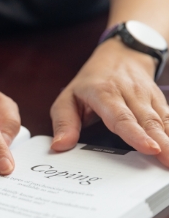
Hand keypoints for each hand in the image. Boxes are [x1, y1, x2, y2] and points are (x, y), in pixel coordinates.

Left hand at [51, 39, 168, 165]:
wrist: (120, 54)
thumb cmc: (90, 82)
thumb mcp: (67, 98)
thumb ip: (64, 123)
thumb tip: (60, 145)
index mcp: (104, 93)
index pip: (121, 116)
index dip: (135, 134)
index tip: (148, 148)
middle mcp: (130, 94)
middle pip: (147, 121)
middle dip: (161, 143)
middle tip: (168, 163)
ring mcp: (147, 96)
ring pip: (162, 120)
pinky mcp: (159, 101)